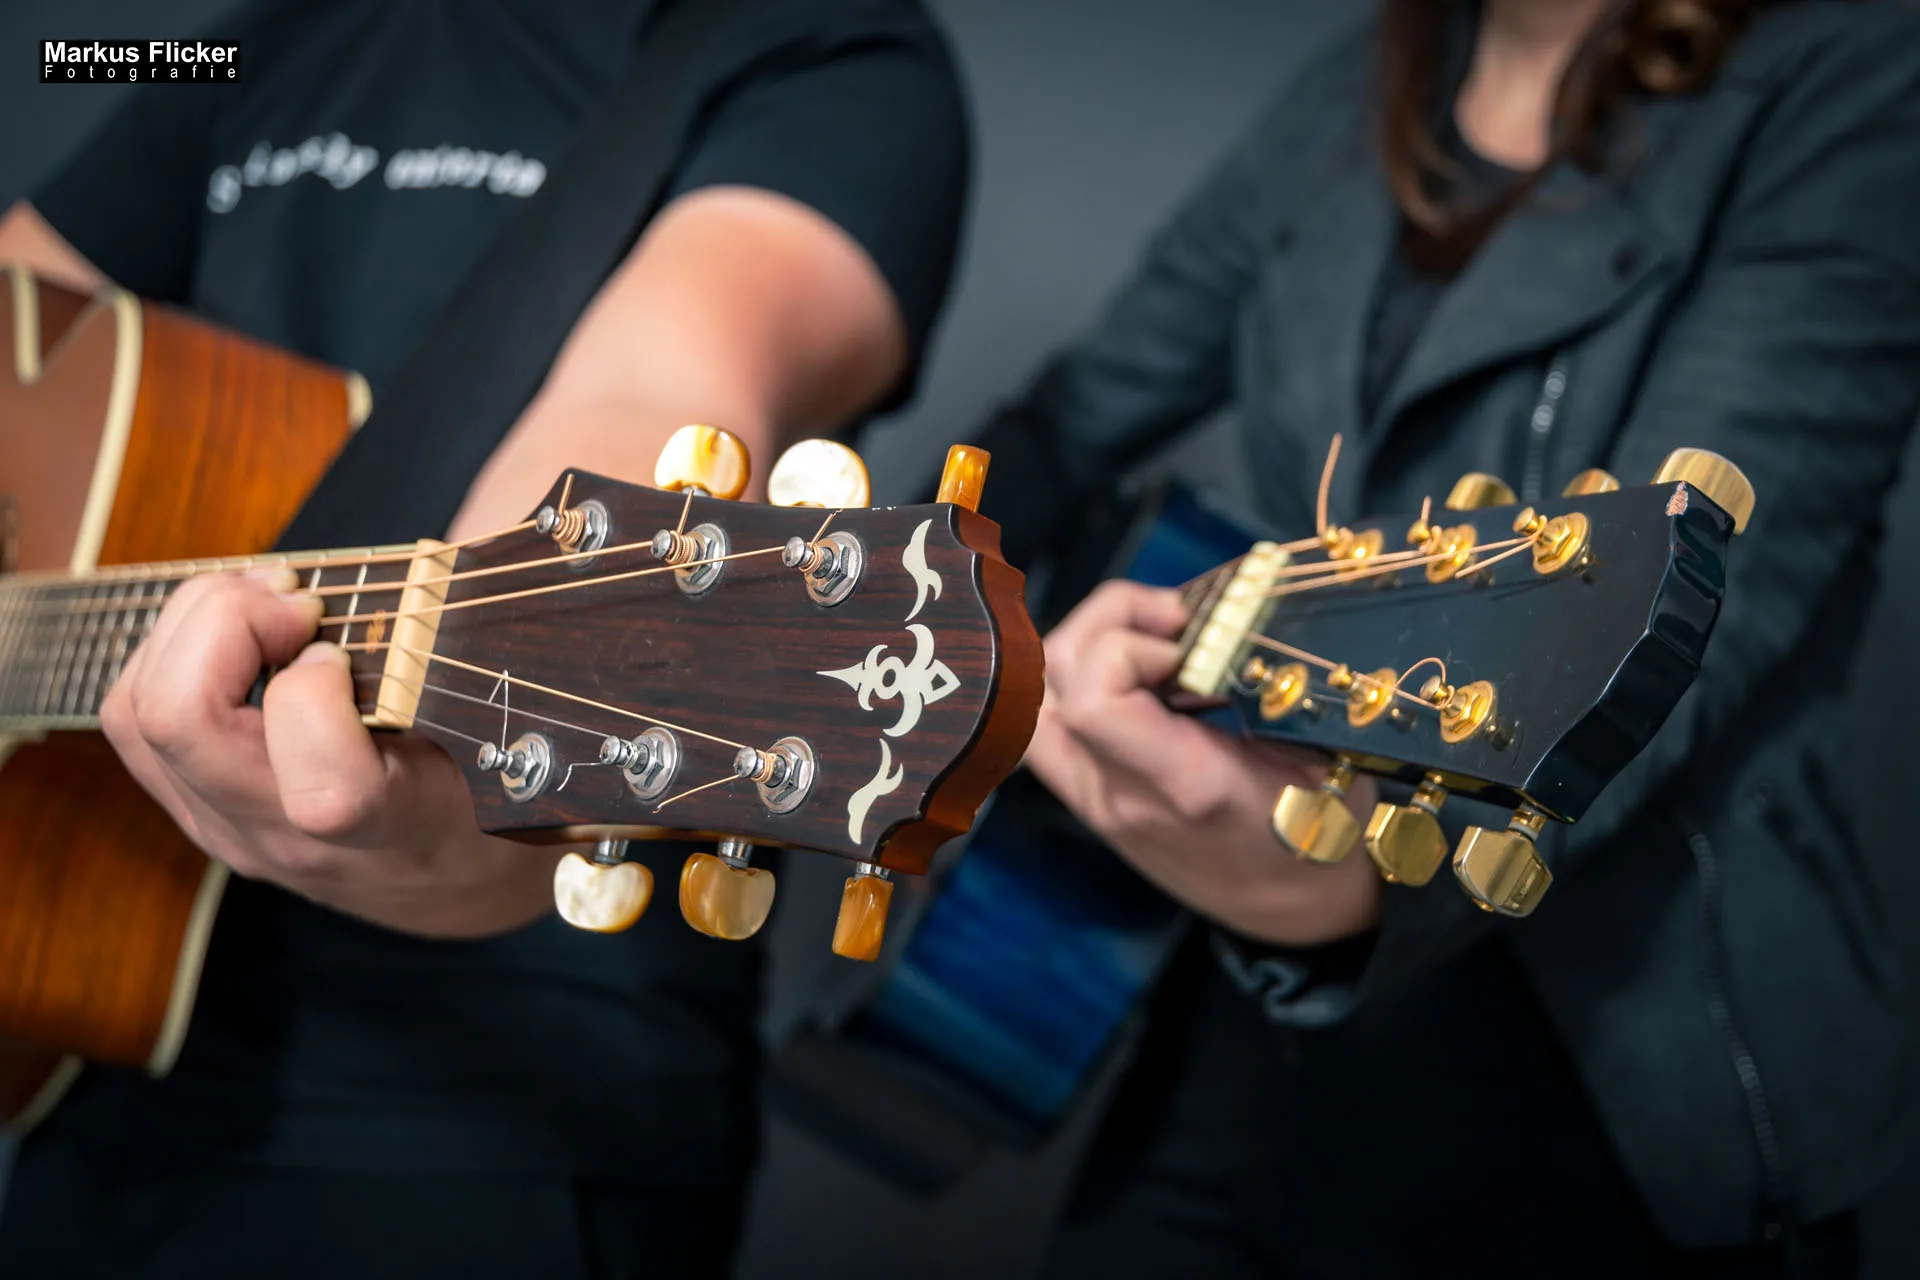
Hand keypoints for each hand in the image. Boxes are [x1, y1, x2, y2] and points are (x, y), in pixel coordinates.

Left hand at [100, 568, 560, 936]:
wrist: (445, 879)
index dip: (320, 684)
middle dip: (225, 620)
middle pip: (179, 722)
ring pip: (137, 712)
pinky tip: (239, 635)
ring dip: (188, 628)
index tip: (353, 650)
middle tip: (294, 600)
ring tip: (263, 605)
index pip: (321, 789)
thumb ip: (475, 652)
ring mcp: (224, 827)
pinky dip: (172, 652)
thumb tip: (479, 527)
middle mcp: (284, 839)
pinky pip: (132, 719)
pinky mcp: (191, 807)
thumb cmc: (487, 789)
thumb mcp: (507, 733)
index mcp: (383, 829)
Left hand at [1025, 580, 1380, 946]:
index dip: (1129, 643)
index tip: (1189, 638)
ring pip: (1042, 696)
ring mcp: (1099, 801)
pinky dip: (1080, 683)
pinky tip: (1140, 677)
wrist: (1295, 907)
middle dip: (1109, 621)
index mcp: (1188, 784)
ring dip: (1090, 648)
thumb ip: (1267, 683)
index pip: (1096, 701)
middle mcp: (1125, 795)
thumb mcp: (1321, 750)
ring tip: (1155, 643)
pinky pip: (1050, 726)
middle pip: (1057, 678)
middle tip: (1174, 621)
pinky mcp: (1091, 800)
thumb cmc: (1321, 824)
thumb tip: (1227, 610)